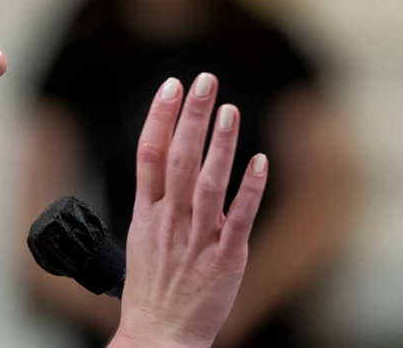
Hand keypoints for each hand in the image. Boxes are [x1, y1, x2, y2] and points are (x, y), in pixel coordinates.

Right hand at [111, 74, 267, 347]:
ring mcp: (197, 239)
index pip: (150, 153)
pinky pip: (239, 218)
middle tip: (203, 81)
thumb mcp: (142, 236)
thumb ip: (159, 200)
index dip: (161, 116)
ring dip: (220, 144)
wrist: (158, 334)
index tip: (172, 86)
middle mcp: (170, 220)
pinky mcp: (225, 258)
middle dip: (191, 116)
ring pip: (209, 183)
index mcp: (147, 212)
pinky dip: (250, 189)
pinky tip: (260, 161)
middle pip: (179, 158)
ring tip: (229, 109)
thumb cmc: (152, 288)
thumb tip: (176, 164)